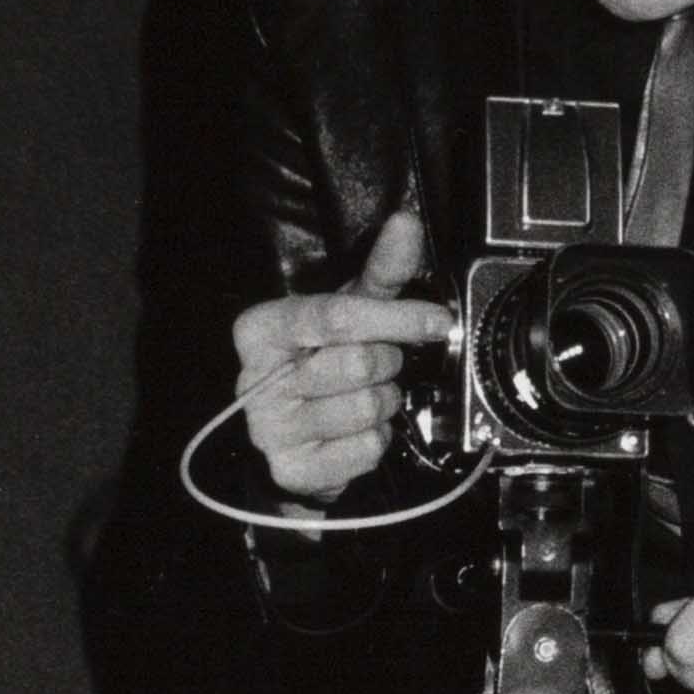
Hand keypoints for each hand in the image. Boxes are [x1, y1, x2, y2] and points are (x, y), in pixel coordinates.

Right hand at [231, 208, 454, 502]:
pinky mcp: (293, 469)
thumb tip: (407, 224)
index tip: (437, 321)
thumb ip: (378, 273)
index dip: (396, 318)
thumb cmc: (319, 362)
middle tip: (377, 367)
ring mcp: (271, 429)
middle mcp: (256, 378)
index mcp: (261, 328)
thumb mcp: (344, 312)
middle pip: (359, 363)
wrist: (293, 438)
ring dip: (384, 404)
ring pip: (367, 409)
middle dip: (386, 365)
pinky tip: (357, 431)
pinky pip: (367, 450)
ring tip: (364, 397)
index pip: (338, 316)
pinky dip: (376, 440)